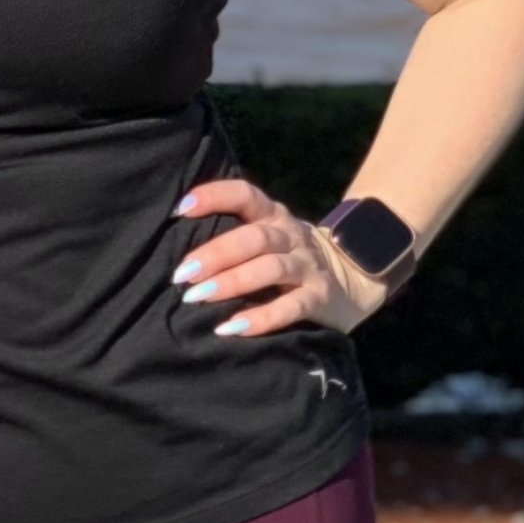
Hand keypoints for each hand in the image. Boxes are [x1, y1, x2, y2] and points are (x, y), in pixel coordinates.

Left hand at [170, 178, 389, 338]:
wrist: (352, 279)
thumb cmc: (285, 257)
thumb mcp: (265, 236)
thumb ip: (231, 234)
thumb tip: (171, 247)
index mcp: (273, 215)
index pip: (245, 195)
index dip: (214, 196)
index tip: (180, 209)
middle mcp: (291, 236)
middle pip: (255, 238)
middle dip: (216, 254)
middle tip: (182, 274)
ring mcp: (308, 266)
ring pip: (271, 269)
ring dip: (232, 282)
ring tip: (198, 297)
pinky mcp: (320, 297)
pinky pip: (291, 307)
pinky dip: (261, 318)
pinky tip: (232, 327)